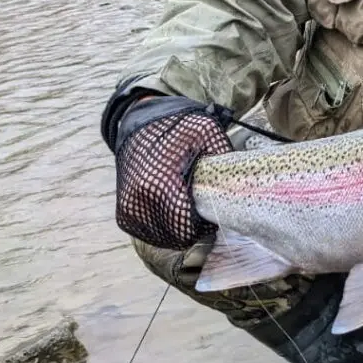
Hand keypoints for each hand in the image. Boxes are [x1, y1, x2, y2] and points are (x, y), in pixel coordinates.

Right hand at [111, 95, 232, 249]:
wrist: (142, 124)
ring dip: (178, 231)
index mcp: (159, 186)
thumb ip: (222, 159)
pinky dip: (164, 228)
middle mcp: (138, 202)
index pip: (186, 228)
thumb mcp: (208, 135)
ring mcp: (129, 210)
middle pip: (175, 236)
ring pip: (162, 238)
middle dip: (193, 229)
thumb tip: (238, 183)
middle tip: (204, 212)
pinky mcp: (125, 214)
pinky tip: (175, 212)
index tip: (213, 214)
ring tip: (189, 209)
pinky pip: (150, 233)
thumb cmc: (179, 129)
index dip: (204, 226)